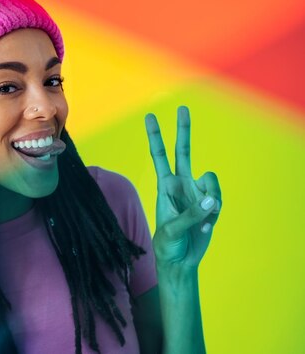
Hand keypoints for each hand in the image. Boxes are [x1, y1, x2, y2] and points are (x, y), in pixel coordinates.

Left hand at [144, 106, 221, 269]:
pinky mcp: (211, 204)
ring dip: (209, 200)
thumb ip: (191, 213)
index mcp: (165, 186)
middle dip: (183, 130)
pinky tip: (204, 228)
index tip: (150, 116)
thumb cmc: (168, 245)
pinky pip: (218, 199)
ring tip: (200, 222)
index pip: (159, 155)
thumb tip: (211, 200)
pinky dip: (213, 216)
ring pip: (211, 181)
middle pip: (184, 151)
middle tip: (182, 107)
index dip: (155, 136)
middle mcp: (181, 184)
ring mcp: (197, 193)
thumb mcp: (172, 230)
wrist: (181, 261)